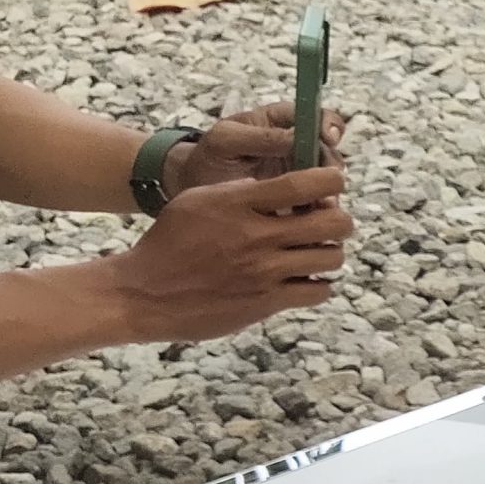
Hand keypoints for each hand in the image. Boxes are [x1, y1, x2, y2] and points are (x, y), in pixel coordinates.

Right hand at [98, 165, 351, 342]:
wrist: (144, 293)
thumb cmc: (171, 242)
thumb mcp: (199, 200)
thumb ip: (242, 190)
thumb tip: (285, 186)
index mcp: (239, 203)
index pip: (307, 183)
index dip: (332, 181)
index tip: (332, 185)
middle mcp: (256, 236)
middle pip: (335, 222)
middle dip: (339, 220)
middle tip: (327, 224)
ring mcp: (264, 272)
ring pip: (333, 258)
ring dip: (330, 254)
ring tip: (313, 253)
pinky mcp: (266, 302)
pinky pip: (319, 291)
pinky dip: (318, 285)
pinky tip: (303, 280)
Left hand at [160, 102, 348, 202]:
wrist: (193, 191)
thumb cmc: (208, 158)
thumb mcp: (226, 141)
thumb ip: (260, 137)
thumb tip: (295, 138)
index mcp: (279, 121)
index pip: (315, 115)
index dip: (328, 125)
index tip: (328, 139)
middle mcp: (296, 145)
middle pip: (329, 150)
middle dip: (331, 167)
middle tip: (327, 178)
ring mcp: (298, 173)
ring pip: (327, 180)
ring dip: (329, 192)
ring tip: (321, 207)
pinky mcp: (297, 199)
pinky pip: (317, 203)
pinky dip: (319, 212)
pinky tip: (312, 219)